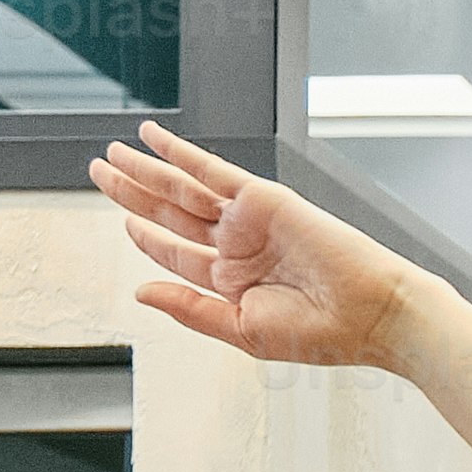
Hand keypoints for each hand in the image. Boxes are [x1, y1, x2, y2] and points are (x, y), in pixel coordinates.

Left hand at [98, 120, 419, 371]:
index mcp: (235, 282)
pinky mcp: (263, 198)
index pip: (179, 254)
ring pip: (182, 190)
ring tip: (111, 153)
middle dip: (132, 193)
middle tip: (99, 171)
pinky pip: (212, 171)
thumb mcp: (242, 330)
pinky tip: (152, 138)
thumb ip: (190, 310)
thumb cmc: (322, 334)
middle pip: (171, 215)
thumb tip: (140, 293)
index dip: (147, 239)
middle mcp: (239, 247)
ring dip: (145, 171)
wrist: (372, 313)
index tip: (124, 224)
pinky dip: (180, 153)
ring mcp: (249, 221)